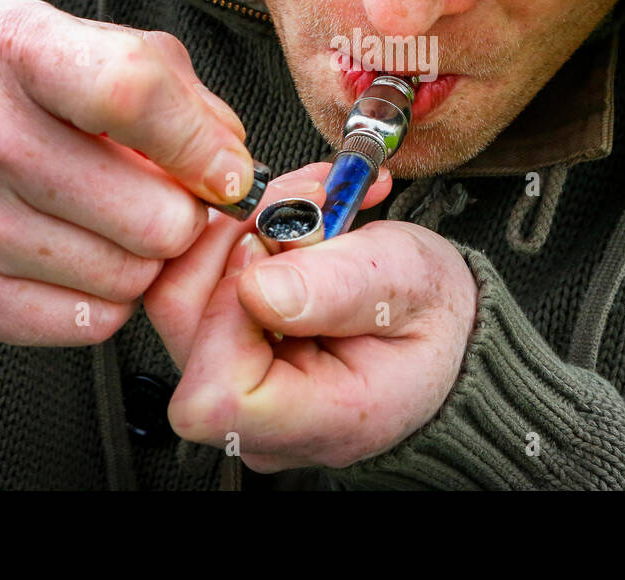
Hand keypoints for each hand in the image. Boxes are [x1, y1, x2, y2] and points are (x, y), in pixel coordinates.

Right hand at [0, 0, 254, 348]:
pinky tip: (68, 266)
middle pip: (155, 211)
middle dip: (176, 216)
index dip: (203, 143)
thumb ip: (151, 74)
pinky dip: (97, 302)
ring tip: (99, 230)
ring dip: (137, 261)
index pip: (137, 92)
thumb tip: (229, 147)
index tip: (225, 170)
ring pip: (131, 274)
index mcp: (12, 48)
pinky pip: (88, 321)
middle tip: (150, 203)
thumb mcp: (41, 42)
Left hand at [152, 171, 478, 471]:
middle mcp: (263, 421)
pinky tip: (283, 220)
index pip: (217, 389)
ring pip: (180, 299)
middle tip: (302, 202)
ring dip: (234, 230)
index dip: (231, 304)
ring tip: (302, 203)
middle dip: (233, 241)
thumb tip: (256, 288)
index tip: (281, 251)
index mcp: (321, 420)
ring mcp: (238, 392)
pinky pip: (194, 292)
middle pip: (184, 331)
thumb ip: (339, 286)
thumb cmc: (435, 316)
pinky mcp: (223, 357)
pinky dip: (232, 239)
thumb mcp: (410, 281)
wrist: (444, 330)